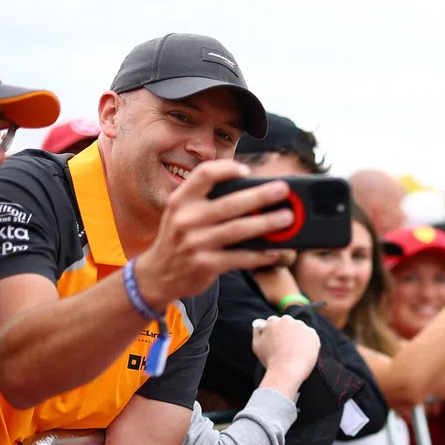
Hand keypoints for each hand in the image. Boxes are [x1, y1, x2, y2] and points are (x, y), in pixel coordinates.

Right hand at [133, 160, 294, 305]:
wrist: (157, 275)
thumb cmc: (179, 238)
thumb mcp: (181, 213)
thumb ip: (205, 200)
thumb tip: (252, 192)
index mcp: (180, 200)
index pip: (205, 175)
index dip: (228, 169)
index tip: (247, 171)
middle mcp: (186, 219)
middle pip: (230, 203)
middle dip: (261, 195)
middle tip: (283, 190)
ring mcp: (195, 243)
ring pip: (239, 230)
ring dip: (267, 224)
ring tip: (287, 219)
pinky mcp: (205, 265)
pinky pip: (240, 258)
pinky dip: (260, 254)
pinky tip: (275, 250)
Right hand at [253, 315, 320, 397]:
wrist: (287, 371)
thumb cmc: (270, 360)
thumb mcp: (257, 345)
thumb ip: (257, 332)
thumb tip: (259, 323)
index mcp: (273, 321)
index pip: (274, 322)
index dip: (275, 333)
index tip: (277, 342)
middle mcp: (287, 320)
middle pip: (288, 324)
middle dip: (287, 333)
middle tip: (286, 348)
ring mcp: (301, 326)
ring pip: (300, 330)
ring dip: (298, 337)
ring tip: (294, 353)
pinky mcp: (312, 334)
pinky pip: (310, 337)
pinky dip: (308, 344)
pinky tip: (302, 353)